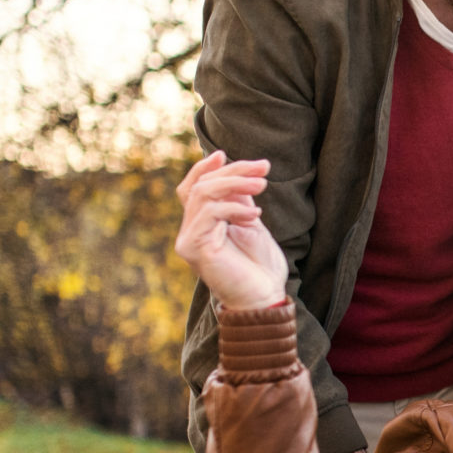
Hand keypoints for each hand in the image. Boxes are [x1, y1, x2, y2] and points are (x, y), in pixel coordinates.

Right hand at [175, 151, 288, 310]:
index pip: (194, 188)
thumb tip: (236, 169)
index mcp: (201, 225)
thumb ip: (239, 199)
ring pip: (204, 195)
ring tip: (262, 186)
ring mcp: (188, 241)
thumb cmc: (260, 267)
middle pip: (201, 186)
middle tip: (263, 169)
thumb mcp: (251, 222)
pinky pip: (210, 214)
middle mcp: (189, 232)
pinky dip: (234, 208)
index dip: (205, 168)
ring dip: (235, 184)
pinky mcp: (194, 249)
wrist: (264, 298)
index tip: (225, 154)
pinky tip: (256, 216)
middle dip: (233, 172)